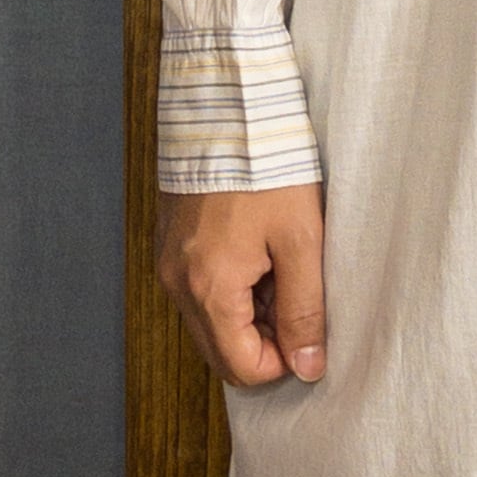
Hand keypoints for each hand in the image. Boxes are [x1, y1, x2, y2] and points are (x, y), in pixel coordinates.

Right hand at [155, 181, 326, 388]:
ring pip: (210, 322)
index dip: (282, 361)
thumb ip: (304, 310)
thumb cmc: (266, 168)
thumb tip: (307, 366)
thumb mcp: (301, 241)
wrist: (226, 108)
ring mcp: (168, 264)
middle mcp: (178, 284)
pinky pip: (199, 291)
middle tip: (297, 298)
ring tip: (279, 267)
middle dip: (264, 340)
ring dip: (247, 314)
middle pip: (220, 351)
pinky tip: (257, 253)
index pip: (241, 368)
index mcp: (209, 289)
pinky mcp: (170, 245)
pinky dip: (230, 289)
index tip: (308, 330)